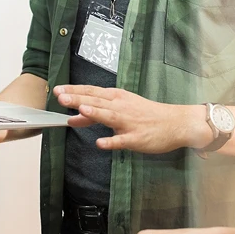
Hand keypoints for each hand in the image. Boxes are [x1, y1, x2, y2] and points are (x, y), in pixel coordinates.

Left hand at [53, 86, 209, 153]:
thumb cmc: (147, 115)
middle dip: (78, 98)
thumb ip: (95, 114)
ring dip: (95, 113)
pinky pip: (122, 140)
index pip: (92, 92)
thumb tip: (72, 117)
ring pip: (109, 116)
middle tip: (61, 96)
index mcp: (117, 98)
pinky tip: (100, 143)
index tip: (58, 90)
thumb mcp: (121, 109)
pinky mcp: (137, 138)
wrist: (176, 123)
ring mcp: (129, 123)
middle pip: (97, 101)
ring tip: (80, 109)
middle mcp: (121, 107)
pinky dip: (111, 141)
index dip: (74, 90)